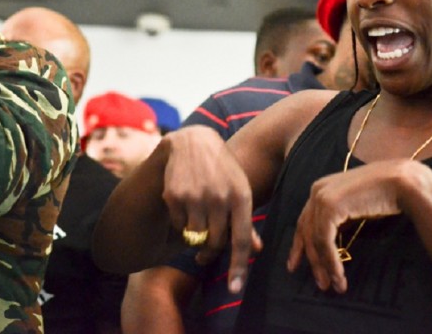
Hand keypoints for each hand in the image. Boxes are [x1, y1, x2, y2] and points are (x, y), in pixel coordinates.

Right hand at [161, 126, 261, 292]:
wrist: (193, 142)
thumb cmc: (222, 170)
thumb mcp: (239, 188)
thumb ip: (245, 220)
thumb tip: (257, 250)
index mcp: (241, 196)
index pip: (241, 240)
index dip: (239, 267)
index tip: (235, 289)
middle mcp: (219, 197)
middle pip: (215, 243)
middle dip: (210, 253)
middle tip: (204, 257)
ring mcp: (195, 196)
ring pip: (194, 237)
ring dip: (194, 237)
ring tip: (195, 222)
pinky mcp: (174, 195)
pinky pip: (178, 225)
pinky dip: (180, 223)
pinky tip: (184, 205)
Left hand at [286, 159, 418, 292]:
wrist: (400, 182)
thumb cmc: (383, 195)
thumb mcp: (354, 208)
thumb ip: (339, 220)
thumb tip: (330, 245)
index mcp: (321, 188)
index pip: (305, 221)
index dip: (299, 245)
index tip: (295, 265)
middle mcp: (317, 191)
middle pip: (307, 231)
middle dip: (312, 260)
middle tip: (320, 283)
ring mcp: (321, 197)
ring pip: (315, 239)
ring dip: (324, 265)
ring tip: (334, 285)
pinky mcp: (330, 207)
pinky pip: (325, 240)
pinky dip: (331, 260)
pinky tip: (338, 274)